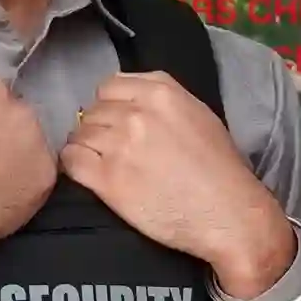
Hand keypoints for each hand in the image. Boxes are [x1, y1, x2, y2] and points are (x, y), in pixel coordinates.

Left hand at [59, 71, 296, 293]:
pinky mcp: (108, 180)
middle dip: (98, 128)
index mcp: (160, 92)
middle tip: (113, 150)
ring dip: (86, 148)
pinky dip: (74, 166)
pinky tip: (89, 175)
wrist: (229, 214)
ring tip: (103, 165)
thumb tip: (130, 103)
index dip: (110, 106)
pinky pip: (71, 161)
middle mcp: (136, 113)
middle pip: (92, 111)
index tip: (117, 123)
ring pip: (79, 134)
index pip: (109, 86)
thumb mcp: (199, 115)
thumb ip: (162, 102)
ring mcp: (119, 145)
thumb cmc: (221, 169)